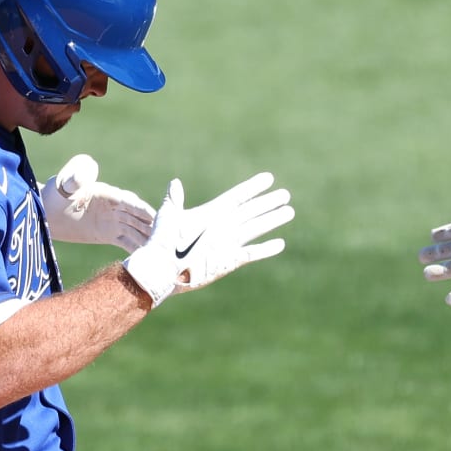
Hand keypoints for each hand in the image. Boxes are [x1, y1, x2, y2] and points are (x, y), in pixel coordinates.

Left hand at [40, 153, 155, 251]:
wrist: (46, 212)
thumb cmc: (54, 194)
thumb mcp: (64, 184)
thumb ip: (75, 177)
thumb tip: (86, 173)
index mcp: (107, 193)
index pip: (129, 202)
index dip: (143, 210)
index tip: (157, 217)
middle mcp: (114, 207)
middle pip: (138, 218)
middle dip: (154, 227)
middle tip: (170, 238)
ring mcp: (113, 221)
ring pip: (136, 231)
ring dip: (149, 240)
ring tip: (164, 253)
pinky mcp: (108, 234)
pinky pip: (127, 242)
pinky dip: (138, 249)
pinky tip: (149, 260)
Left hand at [122, 172, 293, 307]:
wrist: (162, 272)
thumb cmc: (161, 244)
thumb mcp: (168, 219)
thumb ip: (174, 201)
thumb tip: (175, 183)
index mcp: (210, 214)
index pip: (237, 197)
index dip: (253, 187)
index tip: (269, 178)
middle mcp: (222, 227)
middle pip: (251, 211)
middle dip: (268, 202)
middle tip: (286, 194)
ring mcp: (226, 244)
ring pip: (255, 228)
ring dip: (272, 220)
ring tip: (289, 212)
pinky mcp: (228, 261)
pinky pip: (252, 253)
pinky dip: (266, 249)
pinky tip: (280, 243)